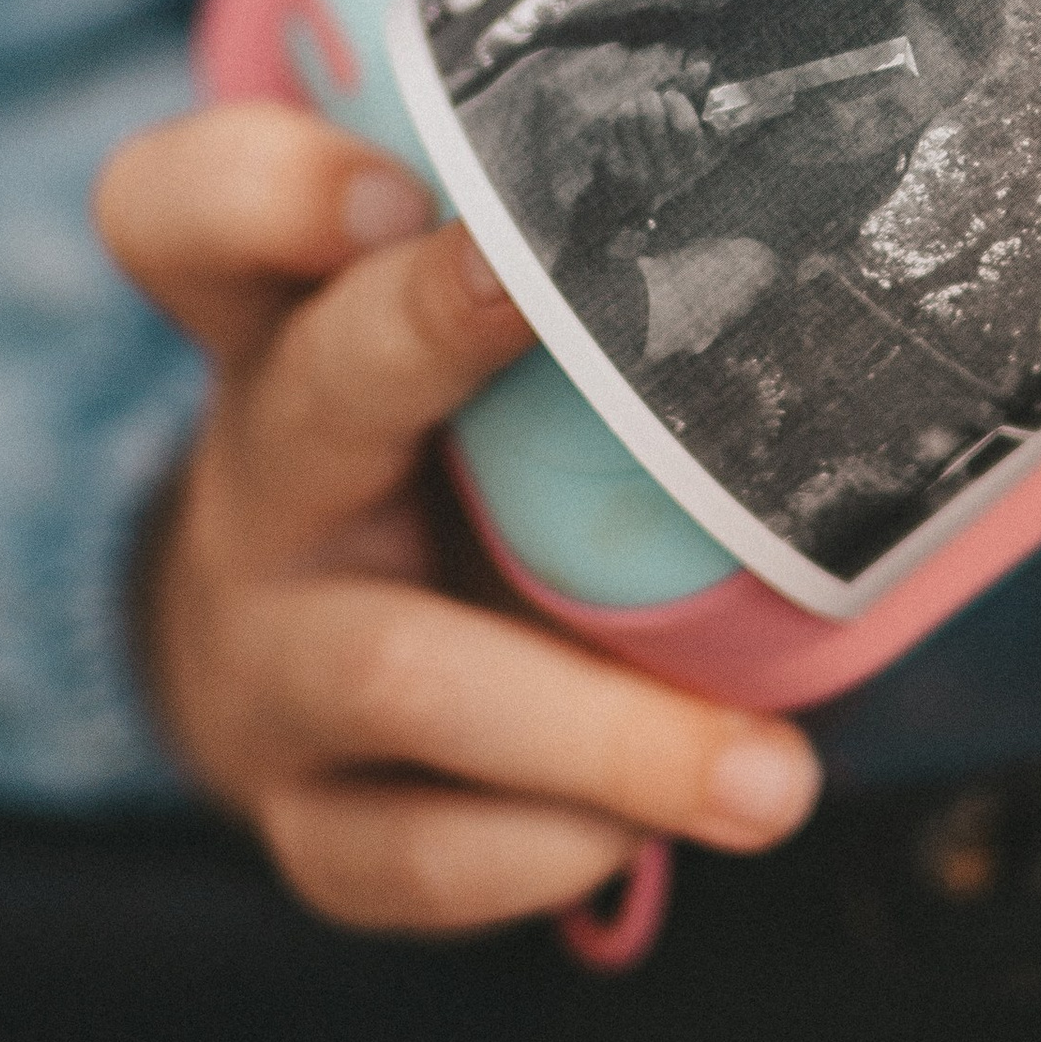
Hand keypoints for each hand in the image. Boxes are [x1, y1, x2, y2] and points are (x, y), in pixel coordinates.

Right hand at [95, 105, 819, 931]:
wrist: (307, 672)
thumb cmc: (452, 454)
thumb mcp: (464, 337)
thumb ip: (580, 262)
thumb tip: (847, 211)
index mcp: (291, 322)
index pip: (193, 204)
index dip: (274, 188)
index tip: (398, 185)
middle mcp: (262, 471)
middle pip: (315, 390)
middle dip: (434, 339)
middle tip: (547, 296)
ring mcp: (268, 658)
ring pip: (395, 675)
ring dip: (602, 731)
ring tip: (773, 781)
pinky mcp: (309, 818)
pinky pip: (417, 856)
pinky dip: (558, 848)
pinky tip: (662, 827)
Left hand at [495, 41, 712, 233]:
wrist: (619, 195)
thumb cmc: (653, 149)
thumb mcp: (676, 124)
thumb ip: (690, 93)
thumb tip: (704, 65)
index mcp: (695, 161)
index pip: (687, 123)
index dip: (676, 101)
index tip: (671, 99)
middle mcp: (672, 173)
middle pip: (655, 109)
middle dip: (649, 97)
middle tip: (648, 103)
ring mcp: (643, 175)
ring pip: (631, 111)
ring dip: (631, 105)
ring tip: (632, 115)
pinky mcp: (617, 172)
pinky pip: (613, 124)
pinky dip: (615, 120)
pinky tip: (618, 132)